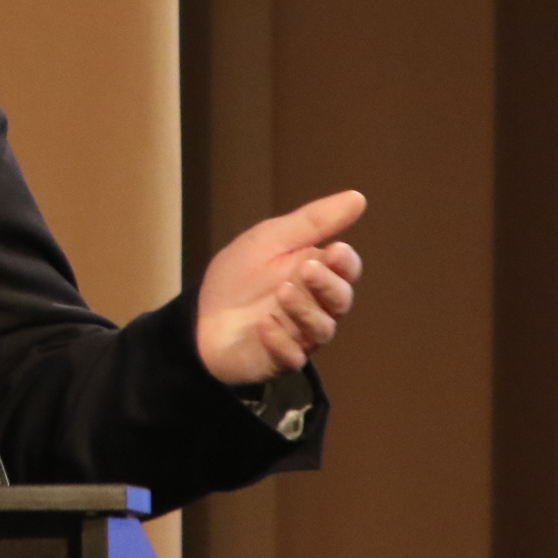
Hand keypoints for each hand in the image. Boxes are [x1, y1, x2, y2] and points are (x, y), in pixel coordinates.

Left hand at [193, 191, 365, 385]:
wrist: (199, 315)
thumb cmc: (240, 276)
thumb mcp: (272, 239)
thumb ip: (313, 222)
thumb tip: (358, 197)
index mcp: (318, 274)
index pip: (347, 270)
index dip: (346, 263)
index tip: (335, 251)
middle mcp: (316, 306)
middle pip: (340, 300)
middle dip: (327, 284)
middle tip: (306, 269)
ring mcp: (300, 335)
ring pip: (322, 328)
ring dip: (304, 310)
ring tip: (282, 292)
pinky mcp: (280, 359)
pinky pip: (293, 356)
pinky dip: (281, 340)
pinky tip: (264, 325)